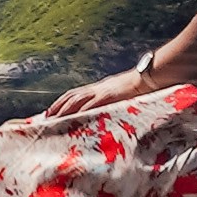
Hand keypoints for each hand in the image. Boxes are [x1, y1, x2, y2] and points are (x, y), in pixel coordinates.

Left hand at [41, 67, 167, 116]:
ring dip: (63, 109)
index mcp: (100, 88)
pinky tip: (72, 117)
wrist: (151, 77)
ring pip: (76, 99)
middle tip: (45, 117)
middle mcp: (98, 88)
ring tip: (52, 118)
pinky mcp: (109, 95)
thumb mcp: (123, 96)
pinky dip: (80, 111)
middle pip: (72, 95)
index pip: (76, 94)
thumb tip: (109, 114)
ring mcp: (102, 91)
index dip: (63, 102)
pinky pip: (91, 104)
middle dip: (57, 106)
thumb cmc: (141, 88)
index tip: (52, 111)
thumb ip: (114, 103)